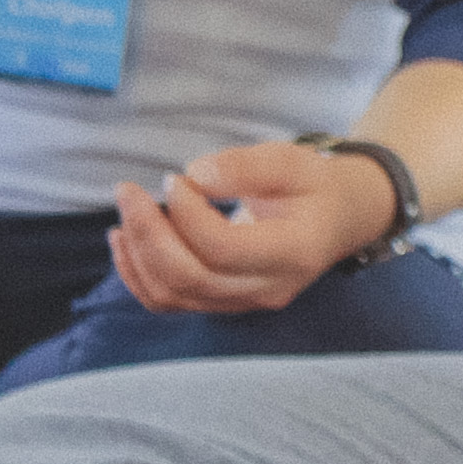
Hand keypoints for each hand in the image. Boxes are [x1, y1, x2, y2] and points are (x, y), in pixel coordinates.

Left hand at [107, 142, 390, 314]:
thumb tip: (194, 175)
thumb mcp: (295, 161)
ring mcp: (244, 302)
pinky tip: (124, 239)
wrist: (338, 219)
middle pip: (191, 277)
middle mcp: (268, 288)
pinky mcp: (222, 302)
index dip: (187, 214)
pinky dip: (137, 273)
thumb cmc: (316, 186)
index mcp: (293, 252)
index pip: (223, 248)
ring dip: (137, 254)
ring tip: (126, 209)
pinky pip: (168, 301)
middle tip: (128, 191)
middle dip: (148, 233)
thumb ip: (248, 166)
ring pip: (173, 295)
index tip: (174, 178)